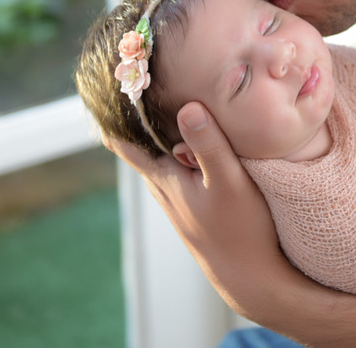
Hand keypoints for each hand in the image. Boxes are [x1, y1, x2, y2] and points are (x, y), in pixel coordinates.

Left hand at [103, 102, 290, 317]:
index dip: (112, 115)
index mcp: (163, 179)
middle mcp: (164, 189)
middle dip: (138, 116)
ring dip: (159, 132)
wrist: (250, 277)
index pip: (123, 142)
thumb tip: (188, 106)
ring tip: (162, 100)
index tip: (105, 84)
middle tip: (137, 79)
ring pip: (161, 157)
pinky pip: (179, 167)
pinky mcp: (197, 205)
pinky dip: (179, 147)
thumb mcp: (228, 180)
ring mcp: (180, 199)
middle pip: (141, 146)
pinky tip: (194, 139)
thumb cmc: (240, 228)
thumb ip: (208, 144)